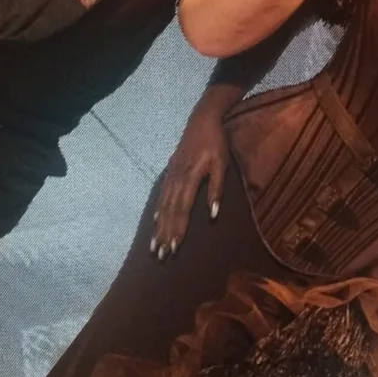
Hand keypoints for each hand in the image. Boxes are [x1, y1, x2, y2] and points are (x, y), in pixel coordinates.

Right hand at [150, 105, 228, 261]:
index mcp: (190, 178)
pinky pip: (162, 195)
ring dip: (159, 227)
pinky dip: (158, 211)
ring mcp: (171, 175)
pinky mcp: (170, 172)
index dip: (178, 230)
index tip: (174, 249)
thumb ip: (217, 189)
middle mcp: (177, 179)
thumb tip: (213, 215)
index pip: (182, 210)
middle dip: (165, 235)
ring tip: (155, 246)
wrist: (202, 119)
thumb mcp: (222, 164)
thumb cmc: (216, 143)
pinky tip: (156, 222)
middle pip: (170, 212)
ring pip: (163, 206)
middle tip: (161, 256)